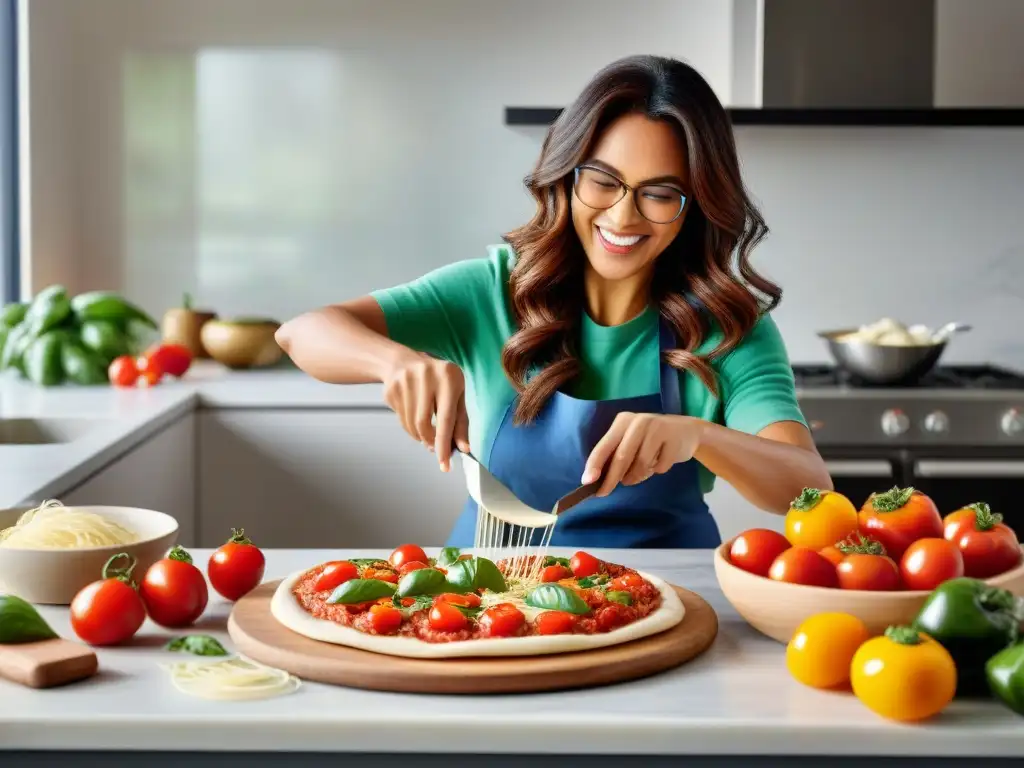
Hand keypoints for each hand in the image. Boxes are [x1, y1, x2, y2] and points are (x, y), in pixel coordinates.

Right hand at [382, 351, 469, 471]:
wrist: (403, 361)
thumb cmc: (437, 379)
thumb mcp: (456, 394)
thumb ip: (461, 421)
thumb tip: (463, 447)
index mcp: (448, 376)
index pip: (446, 418)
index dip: (445, 444)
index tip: (445, 464)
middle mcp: (426, 376)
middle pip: (424, 423)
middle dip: (430, 442)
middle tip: (434, 449)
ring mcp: (405, 381)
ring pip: (411, 424)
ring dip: (420, 436)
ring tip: (426, 433)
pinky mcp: (391, 389)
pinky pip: (401, 420)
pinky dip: (410, 428)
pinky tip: (414, 419)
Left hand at [581, 413, 703, 496]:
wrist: (687, 431)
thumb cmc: (651, 441)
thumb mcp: (631, 442)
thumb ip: (615, 456)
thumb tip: (596, 480)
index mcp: (623, 421)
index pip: (604, 446)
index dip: (594, 464)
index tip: (587, 482)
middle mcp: (639, 422)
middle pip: (621, 456)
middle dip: (611, 478)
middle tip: (604, 492)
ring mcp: (658, 429)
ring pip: (641, 464)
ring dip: (636, 477)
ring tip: (638, 475)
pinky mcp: (673, 440)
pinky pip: (660, 467)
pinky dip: (657, 471)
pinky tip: (660, 463)